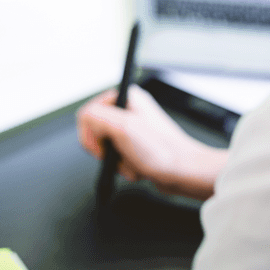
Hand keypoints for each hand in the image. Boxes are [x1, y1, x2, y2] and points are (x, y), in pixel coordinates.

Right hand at [76, 84, 227, 200]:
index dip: (91, 134)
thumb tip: (84, 118)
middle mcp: (130, 109)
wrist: (185, 173)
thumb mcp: (123, 128)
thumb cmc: (163, 151)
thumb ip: (95, 117)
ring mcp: (133, 128)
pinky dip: (124, 166)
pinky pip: (118, 156)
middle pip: (95, 131)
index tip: (102, 146)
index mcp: (126, 97)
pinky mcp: (137, 145)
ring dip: (117, 161)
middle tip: (120, 154)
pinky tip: (138, 167)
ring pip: (106, 146)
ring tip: (133, 162)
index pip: (88, 113)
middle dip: (106, 150)